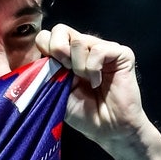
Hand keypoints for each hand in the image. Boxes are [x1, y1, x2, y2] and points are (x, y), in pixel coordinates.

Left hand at [36, 24, 148, 151]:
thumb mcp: (57, 92)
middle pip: (60, 29)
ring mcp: (102, 48)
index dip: (45, 50)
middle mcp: (84, 48)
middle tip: (66, 72)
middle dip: (58, 51)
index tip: (51, 71)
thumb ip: (47, 72)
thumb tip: (40, 56)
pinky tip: (98, 81)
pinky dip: (94, 68)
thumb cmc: (84, 114)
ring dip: (78, 66)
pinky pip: (98, 50)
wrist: (108, 130)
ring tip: (87, 82)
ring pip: (79, 41)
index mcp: (66, 55)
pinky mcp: (121, 54)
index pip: (47, 36)